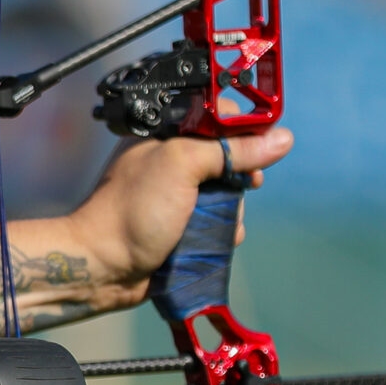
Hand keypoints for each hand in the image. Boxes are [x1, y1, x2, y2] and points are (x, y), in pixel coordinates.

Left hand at [68, 126, 292, 309]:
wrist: (103, 267)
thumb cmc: (133, 211)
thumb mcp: (182, 166)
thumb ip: (230, 149)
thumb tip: (282, 139)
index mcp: (165, 135)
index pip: (217, 116)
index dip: (243, 129)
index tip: (260, 147)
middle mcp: (172, 160)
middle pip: (230, 156)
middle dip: (242, 174)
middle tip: (247, 184)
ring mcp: (178, 194)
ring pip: (228, 191)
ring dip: (233, 207)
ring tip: (221, 219)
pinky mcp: (183, 224)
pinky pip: (218, 220)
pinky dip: (224, 229)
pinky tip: (217, 238)